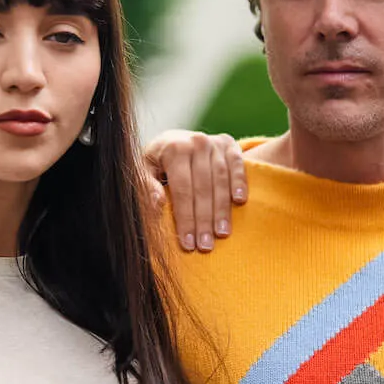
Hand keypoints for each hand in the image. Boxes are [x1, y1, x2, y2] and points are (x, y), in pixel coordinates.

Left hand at [143, 130, 247, 251]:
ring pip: (220, 180)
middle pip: (202, 188)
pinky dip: (239, 182)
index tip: (188, 243)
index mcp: (174, 149)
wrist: (174, 138)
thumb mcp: (144, 169)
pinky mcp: (229, 144)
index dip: (185, 218)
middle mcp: (196, 143)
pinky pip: (237, 164)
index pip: (182, 190)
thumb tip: (158, 203)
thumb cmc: (156, 161)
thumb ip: (146, 185)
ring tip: (222, 233)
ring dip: (222, 209)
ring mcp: (214, 143)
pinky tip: (239, 201)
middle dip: (204, 220)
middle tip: (205, 245)